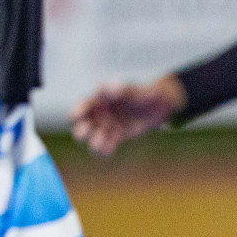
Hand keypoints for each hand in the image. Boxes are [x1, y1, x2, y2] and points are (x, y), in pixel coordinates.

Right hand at [70, 75, 186, 156]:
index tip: (77, 116)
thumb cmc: (144, 93)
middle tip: (83, 134)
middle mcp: (100, 113)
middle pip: (82, 124)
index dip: (77, 110)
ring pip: (93, 137)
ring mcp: (107, 126)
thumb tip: (108, 87)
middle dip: (80, 130)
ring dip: (93, 141)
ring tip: (101, 142)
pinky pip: (106, 146)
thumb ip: (121, 90)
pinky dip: (105, 149)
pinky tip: (109, 149)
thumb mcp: (134, 91)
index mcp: (99, 99)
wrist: (159, 105)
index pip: (83, 105)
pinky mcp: (117, 137)